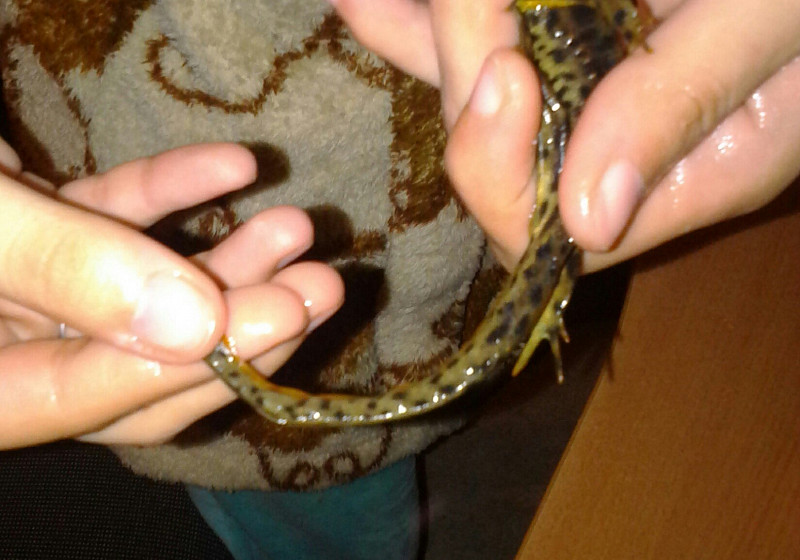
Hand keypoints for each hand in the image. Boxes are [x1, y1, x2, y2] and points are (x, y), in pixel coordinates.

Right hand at [0, 141, 342, 448]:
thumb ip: (67, 269)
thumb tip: (195, 325)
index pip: (92, 397)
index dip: (196, 363)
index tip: (285, 315)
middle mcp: (5, 344)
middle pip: (139, 360)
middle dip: (239, 323)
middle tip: (321, 286)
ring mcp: (25, 284)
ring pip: (143, 290)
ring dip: (226, 259)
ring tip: (298, 225)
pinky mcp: (42, 223)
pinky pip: (117, 215)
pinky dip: (175, 192)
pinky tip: (236, 166)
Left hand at [331, 0, 799, 271]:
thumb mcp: (770, 29)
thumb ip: (680, 110)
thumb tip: (586, 218)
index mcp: (678, 178)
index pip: (556, 232)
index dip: (507, 173)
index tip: (506, 74)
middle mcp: (617, 148)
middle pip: (503, 153)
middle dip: (468, 78)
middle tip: (472, 1)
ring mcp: (584, 93)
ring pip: (479, 96)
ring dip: (431, 44)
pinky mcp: (567, 41)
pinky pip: (483, 42)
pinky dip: (425, 21)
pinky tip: (368, 2)